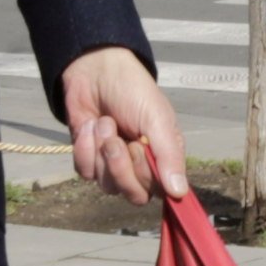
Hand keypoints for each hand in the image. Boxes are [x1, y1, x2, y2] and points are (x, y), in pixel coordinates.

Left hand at [64, 47, 187, 202]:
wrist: (94, 72)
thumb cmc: (132, 91)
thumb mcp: (157, 119)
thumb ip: (169, 156)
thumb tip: (180, 193)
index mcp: (164, 157)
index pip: (161, 191)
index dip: (146, 175)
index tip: (139, 146)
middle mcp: (140, 166)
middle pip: (133, 194)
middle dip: (120, 164)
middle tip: (116, 135)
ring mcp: (113, 166)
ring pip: (107, 186)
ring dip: (101, 151)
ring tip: (104, 122)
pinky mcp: (89, 160)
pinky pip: (86, 172)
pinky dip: (85, 148)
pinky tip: (90, 126)